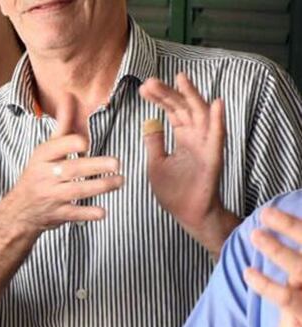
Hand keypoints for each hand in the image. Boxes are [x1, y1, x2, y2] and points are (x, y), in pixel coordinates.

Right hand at [0, 95, 124, 234]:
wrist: (20, 211)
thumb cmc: (38, 175)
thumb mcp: (46, 149)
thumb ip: (63, 125)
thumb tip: (70, 96)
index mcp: (43, 157)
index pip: (57, 147)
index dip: (71, 144)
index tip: (85, 143)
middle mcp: (46, 176)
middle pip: (70, 169)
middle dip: (94, 166)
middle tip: (117, 163)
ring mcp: (51, 196)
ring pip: (75, 191)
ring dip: (99, 187)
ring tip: (119, 181)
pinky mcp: (58, 214)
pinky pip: (74, 214)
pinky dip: (88, 214)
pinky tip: (103, 212)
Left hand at [140, 73, 233, 251]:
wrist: (188, 214)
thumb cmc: (174, 191)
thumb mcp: (156, 164)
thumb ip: (155, 144)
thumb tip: (149, 123)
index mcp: (183, 138)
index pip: (172, 111)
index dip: (160, 98)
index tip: (144, 87)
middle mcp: (196, 137)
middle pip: (183, 108)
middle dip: (168, 93)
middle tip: (150, 81)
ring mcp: (206, 145)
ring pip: (200, 114)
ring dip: (191, 96)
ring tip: (181, 78)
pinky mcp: (214, 157)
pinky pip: (218, 136)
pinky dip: (218, 120)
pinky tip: (216, 103)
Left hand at [247, 206, 301, 326]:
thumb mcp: (301, 293)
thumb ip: (296, 270)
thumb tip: (285, 248)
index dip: (298, 227)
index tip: (277, 213)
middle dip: (292, 227)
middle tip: (266, 213)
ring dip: (277, 249)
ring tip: (255, 234)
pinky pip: (287, 298)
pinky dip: (266, 284)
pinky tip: (249, 273)